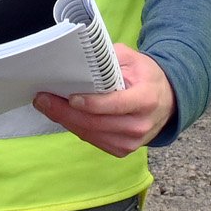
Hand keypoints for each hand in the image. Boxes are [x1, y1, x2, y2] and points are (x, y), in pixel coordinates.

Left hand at [34, 52, 173, 157]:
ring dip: (65, 121)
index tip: (69, 97)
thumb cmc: (146, 77)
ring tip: (46, 106)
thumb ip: (109, 60)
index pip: (114, 105)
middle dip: (65, 112)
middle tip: (42, 99)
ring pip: (90, 134)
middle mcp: (140, 125)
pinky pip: (93, 140)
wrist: (168, 101)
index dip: (90, 104)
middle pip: (96, 123)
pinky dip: (76, 128)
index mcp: (146, 100)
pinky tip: (63, 116)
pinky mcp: (123, 150)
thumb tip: (79, 60)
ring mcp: (132, 142)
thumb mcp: (133, 59)